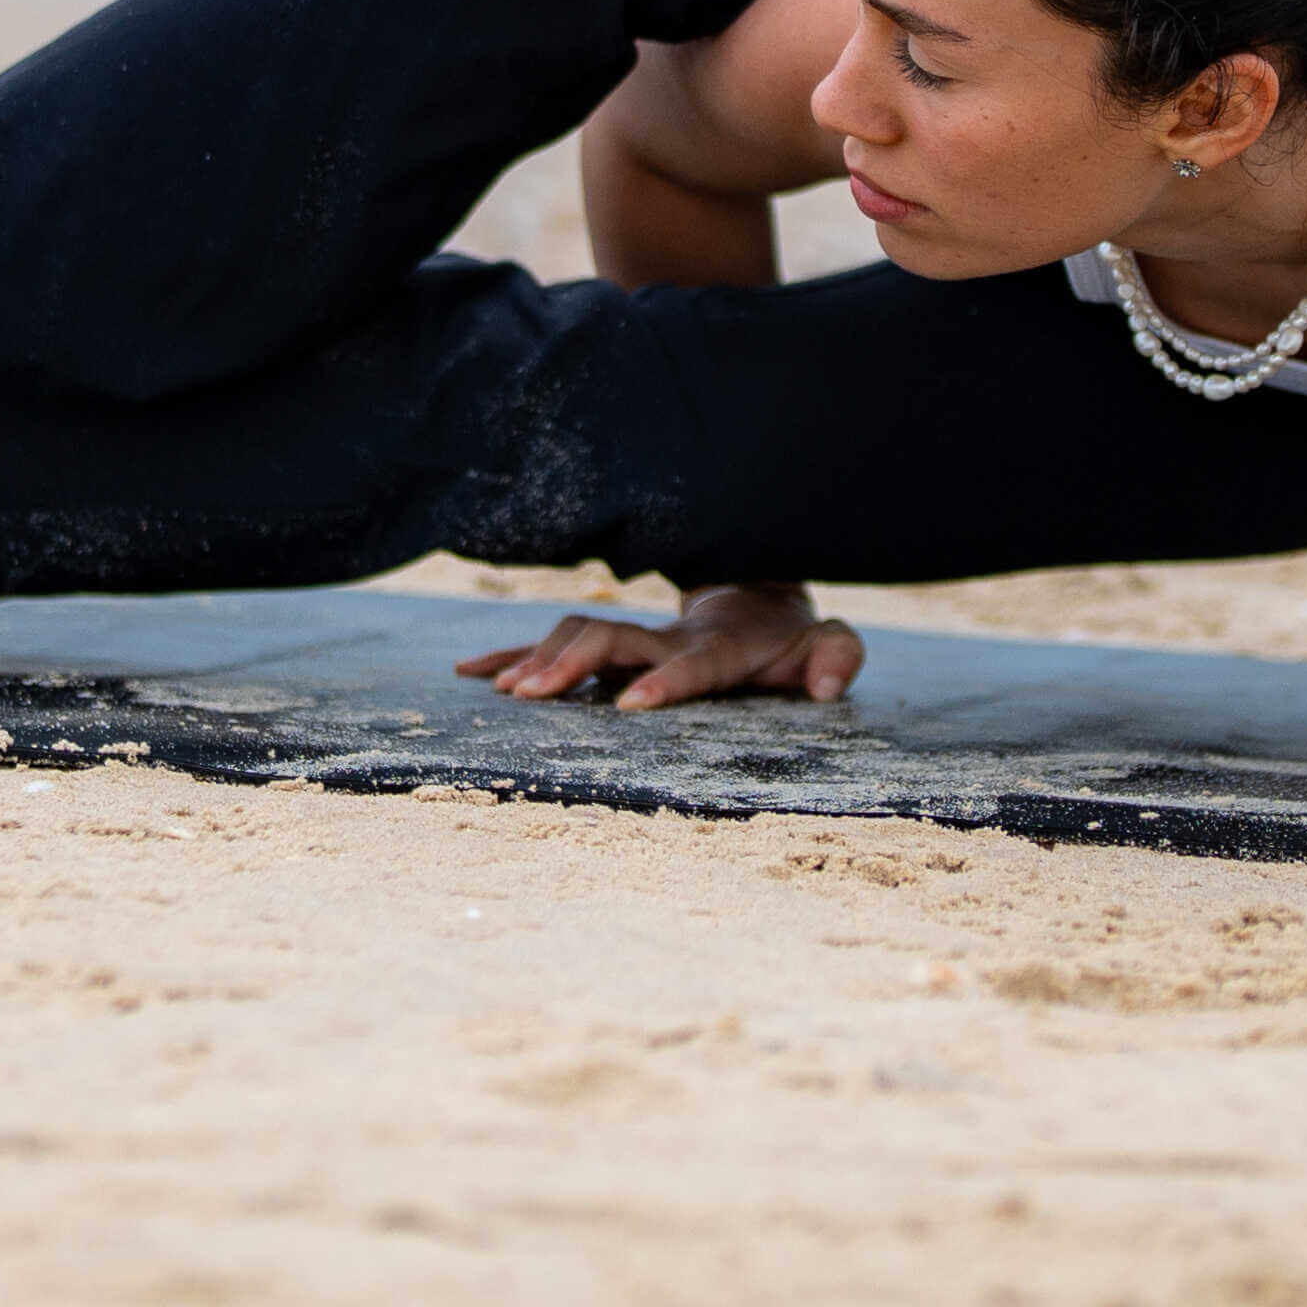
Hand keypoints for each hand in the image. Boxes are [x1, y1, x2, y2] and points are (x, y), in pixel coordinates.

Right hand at [461, 583, 863, 711]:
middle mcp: (667, 639)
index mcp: (721, 648)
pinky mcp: (611, 648)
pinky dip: (512, 655)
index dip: (665, 682)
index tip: (632, 707)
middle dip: (569, 664)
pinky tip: (470, 676)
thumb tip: (825, 687)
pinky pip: (555, 646)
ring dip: (535, 659)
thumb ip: (837, 656)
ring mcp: (635, 640)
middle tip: (528, 697)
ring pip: (576, 637)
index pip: (691, 664)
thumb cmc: (792, 638)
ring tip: (499, 693)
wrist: (757, 599)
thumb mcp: (828, 643)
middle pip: (611, 641)